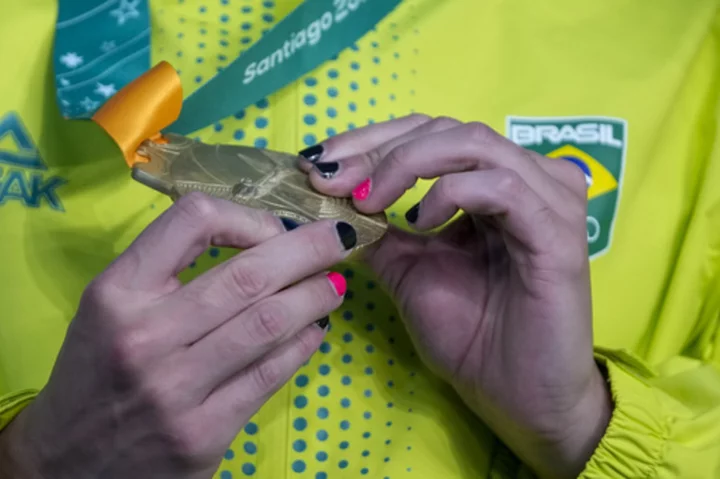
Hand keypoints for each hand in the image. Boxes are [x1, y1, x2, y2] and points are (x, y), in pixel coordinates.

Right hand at [0, 193, 354, 478]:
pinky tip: (316, 328)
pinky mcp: (204, 433)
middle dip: (309, 249)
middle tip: (339, 238)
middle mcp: (145, 335)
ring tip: (334, 284)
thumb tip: (263, 239)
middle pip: (249, 275)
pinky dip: (305, 343)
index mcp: (117, 292)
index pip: (194, 221)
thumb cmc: (95, 372)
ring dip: (316, 296)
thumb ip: (172, 269)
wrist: (66, 463)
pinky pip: (272, 373)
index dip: (250, 216)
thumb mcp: (113, 306)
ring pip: (270, 323)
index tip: (276, 228)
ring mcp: (176, 389)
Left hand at [299, 115, 611, 478]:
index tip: (317, 164)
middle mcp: (524, 180)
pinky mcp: (558, 232)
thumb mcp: (408, 271)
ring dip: (406, 164)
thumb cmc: (470, 335)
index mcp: (490, 184)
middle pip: (445, 128)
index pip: (428, 133)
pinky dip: (450, 192)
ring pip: (472, 144)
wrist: (515, 397)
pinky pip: (502, 187)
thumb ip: (378, 231)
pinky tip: (419, 222)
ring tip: (367, 201)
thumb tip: (328, 200)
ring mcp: (547, 201)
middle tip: (330, 178)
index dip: (371, 141)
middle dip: (379, 149)